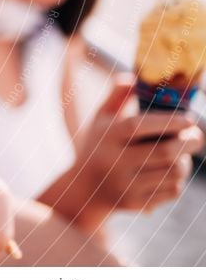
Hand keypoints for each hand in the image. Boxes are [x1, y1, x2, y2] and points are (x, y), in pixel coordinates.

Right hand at [74, 77, 203, 214]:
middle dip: (189, 143)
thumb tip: (134, 77)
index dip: (168, 121)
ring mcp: (124, 185)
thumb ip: (117, 95)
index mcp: (106, 136)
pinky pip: (171, 191)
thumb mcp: (101, 119)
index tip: (190, 119)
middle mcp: (113, 161)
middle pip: (164, 152)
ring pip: (172, 173)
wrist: (85, 189)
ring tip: (182, 155)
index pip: (139, 126)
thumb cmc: (99, 145)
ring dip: (185, 162)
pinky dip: (178, 180)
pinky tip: (171, 173)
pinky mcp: (134, 203)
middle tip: (197, 137)